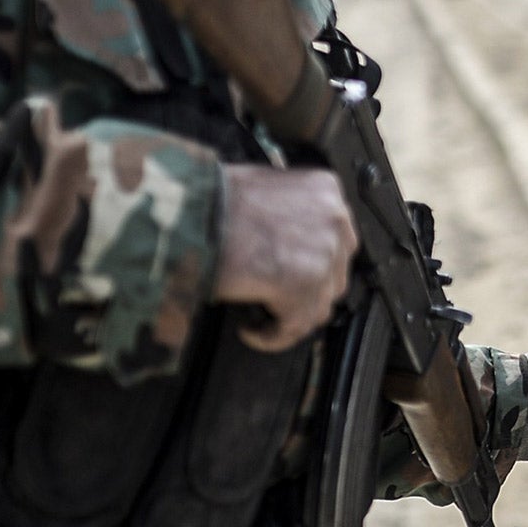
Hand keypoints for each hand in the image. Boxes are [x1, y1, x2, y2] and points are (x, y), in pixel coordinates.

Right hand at [213, 164, 357, 350]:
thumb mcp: (266, 190)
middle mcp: (333, 219)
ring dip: (290, 316)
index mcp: (326, 190)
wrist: (188, 214)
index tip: (297, 275)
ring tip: (261, 317)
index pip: (339, 240)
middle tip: (277, 300)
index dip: (316, 264)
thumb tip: (295, 246)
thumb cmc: (212, 202)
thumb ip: (292, 216)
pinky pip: (295, 326)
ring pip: (319, 305)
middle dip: (307, 293)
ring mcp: (323, 254)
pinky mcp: (304, 285)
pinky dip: (273, 336)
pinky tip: (252, 331)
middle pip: (334, 274)